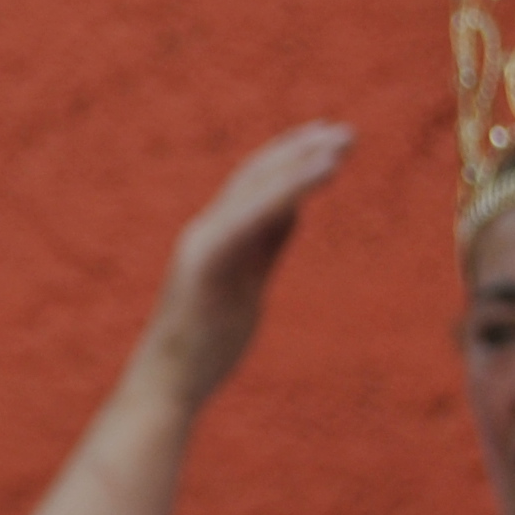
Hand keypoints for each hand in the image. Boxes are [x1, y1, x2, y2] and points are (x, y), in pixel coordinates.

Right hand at [135, 122, 351, 409]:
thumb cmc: (205, 346)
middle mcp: (206, 230)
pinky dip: (293, 186)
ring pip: (258, 187)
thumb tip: (294, 212)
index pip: (252, 184)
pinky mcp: (211, 258)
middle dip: (301, 149)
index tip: (326, 139)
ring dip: (304, 160)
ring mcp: (207, 242)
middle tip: (347, 132)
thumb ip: (264, 247)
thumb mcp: (245, 286)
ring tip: (344, 141)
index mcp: (212, 238)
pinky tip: (326, 170)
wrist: (167, 383)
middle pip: (256, 175)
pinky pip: (257, 212)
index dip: (289, 157)